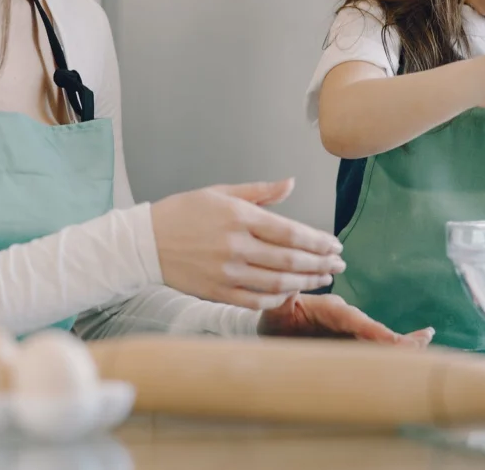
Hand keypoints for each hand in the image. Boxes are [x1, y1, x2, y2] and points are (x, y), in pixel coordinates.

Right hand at [151, 179, 346, 310]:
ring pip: (277, 282)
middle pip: (290, 259)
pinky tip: (291, 293)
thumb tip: (291, 183)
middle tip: (339, 265)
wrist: (145, 242)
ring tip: (324, 279)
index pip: (290, 232)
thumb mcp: (221, 192)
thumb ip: (260, 192)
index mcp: (239, 217)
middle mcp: (235, 246)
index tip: (336, 245)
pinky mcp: (217, 291)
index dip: (318, 241)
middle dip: (320, 263)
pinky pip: (256, 300)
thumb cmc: (183, 212)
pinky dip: (278, 299)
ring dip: (306, 282)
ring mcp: (226, 271)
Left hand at [258, 293, 434, 346]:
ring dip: (402, 343)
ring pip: (378, 339)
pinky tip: (417, 347)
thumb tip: (285, 290)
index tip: (390, 340)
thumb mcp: (275, 310)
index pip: (353, 319)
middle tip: (421, 343)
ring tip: (425, 342)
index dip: (372, 330)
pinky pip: (375, 347)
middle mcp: (345, 319)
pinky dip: (395, 349)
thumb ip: (282, 303)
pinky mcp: (352, 344)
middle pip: (373, 330)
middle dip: (395, 338)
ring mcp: (350, 332)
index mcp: (329, 309)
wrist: (273, 327)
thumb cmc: (274, 318)